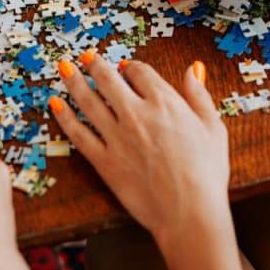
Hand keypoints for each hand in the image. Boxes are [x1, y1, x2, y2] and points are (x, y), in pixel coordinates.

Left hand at [50, 55, 231, 244]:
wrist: (189, 212)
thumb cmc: (207, 174)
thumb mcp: (214, 129)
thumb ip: (200, 96)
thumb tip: (193, 70)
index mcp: (165, 103)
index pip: (140, 73)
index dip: (130, 67)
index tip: (124, 67)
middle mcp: (137, 114)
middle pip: (109, 80)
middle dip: (95, 65)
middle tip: (86, 57)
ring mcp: (117, 137)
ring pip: (88, 101)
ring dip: (74, 81)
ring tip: (64, 69)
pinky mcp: (104, 161)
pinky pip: (79, 134)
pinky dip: (65, 117)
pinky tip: (55, 104)